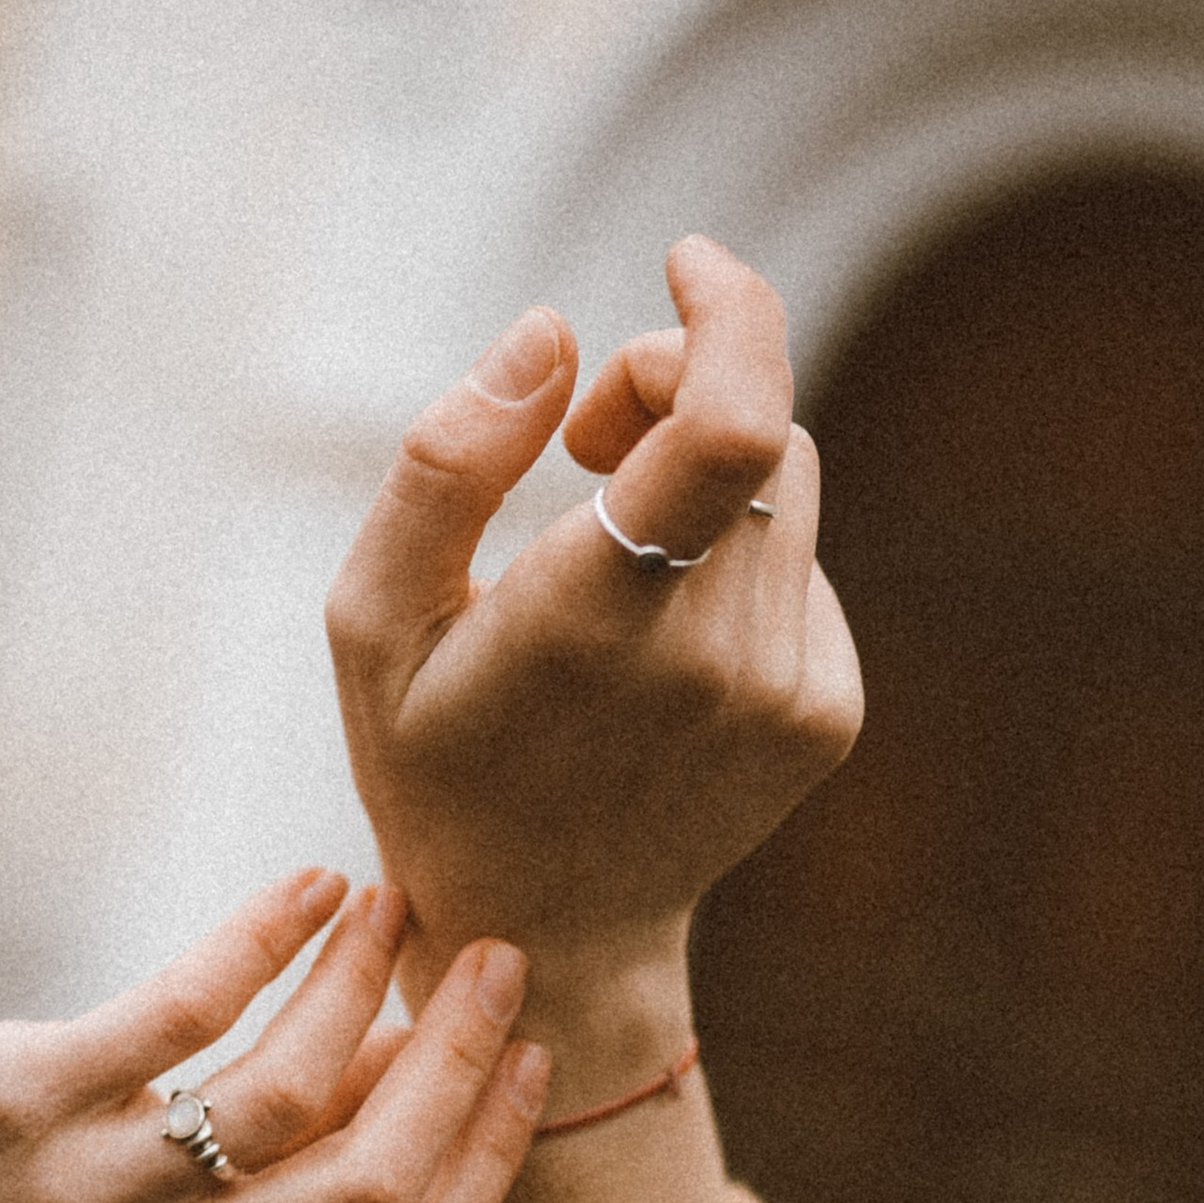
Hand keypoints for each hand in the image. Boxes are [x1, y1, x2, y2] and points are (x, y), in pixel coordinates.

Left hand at [0, 869, 547, 1202]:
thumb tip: (395, 1089)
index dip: (489, 1161)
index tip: (526, 1061)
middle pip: (381, 1187)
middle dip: (461, 1064)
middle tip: (495, 960)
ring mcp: (99, 1195)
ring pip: (297, 1094)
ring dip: (367, 983)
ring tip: (393, 902)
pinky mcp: (32, 1102)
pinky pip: (188, 1012)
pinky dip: (268, 936)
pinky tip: (308, 887)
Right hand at [324, 234, 861, 1105]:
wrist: (549, 940)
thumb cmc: (435, 767)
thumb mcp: (375, 623)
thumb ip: (444, 463)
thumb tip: (550, 333)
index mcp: (593, 621)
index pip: (730, 422)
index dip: (728, 310)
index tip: (685, 262)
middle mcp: (712, 656)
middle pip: (755, 426)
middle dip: (674, 392)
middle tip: (580, 446)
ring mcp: (784, 692)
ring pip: (790, 485)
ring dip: (707, 479)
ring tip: (609, 554)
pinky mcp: (828, 713)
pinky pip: (803, 564)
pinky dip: (739, 561)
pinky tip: (660, 645)